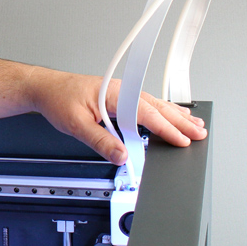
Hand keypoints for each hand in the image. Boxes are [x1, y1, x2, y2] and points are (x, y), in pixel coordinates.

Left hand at [28, 68, 205, 164]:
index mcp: (114, 93)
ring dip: (176, 115)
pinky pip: (146, 105)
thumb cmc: (59, 100)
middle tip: (200, 134)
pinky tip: (173, 115)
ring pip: (155, 105)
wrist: (46, 89)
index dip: (166, 128)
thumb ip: (100, 141)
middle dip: (180, 122)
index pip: (146, 112)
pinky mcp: (119, 98)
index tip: (182, 140)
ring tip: (195, 126)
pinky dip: (163, 111)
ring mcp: (122, 93)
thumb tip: (121, 156)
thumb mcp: (76, 125)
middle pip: (157, 107)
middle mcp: (121, 90)